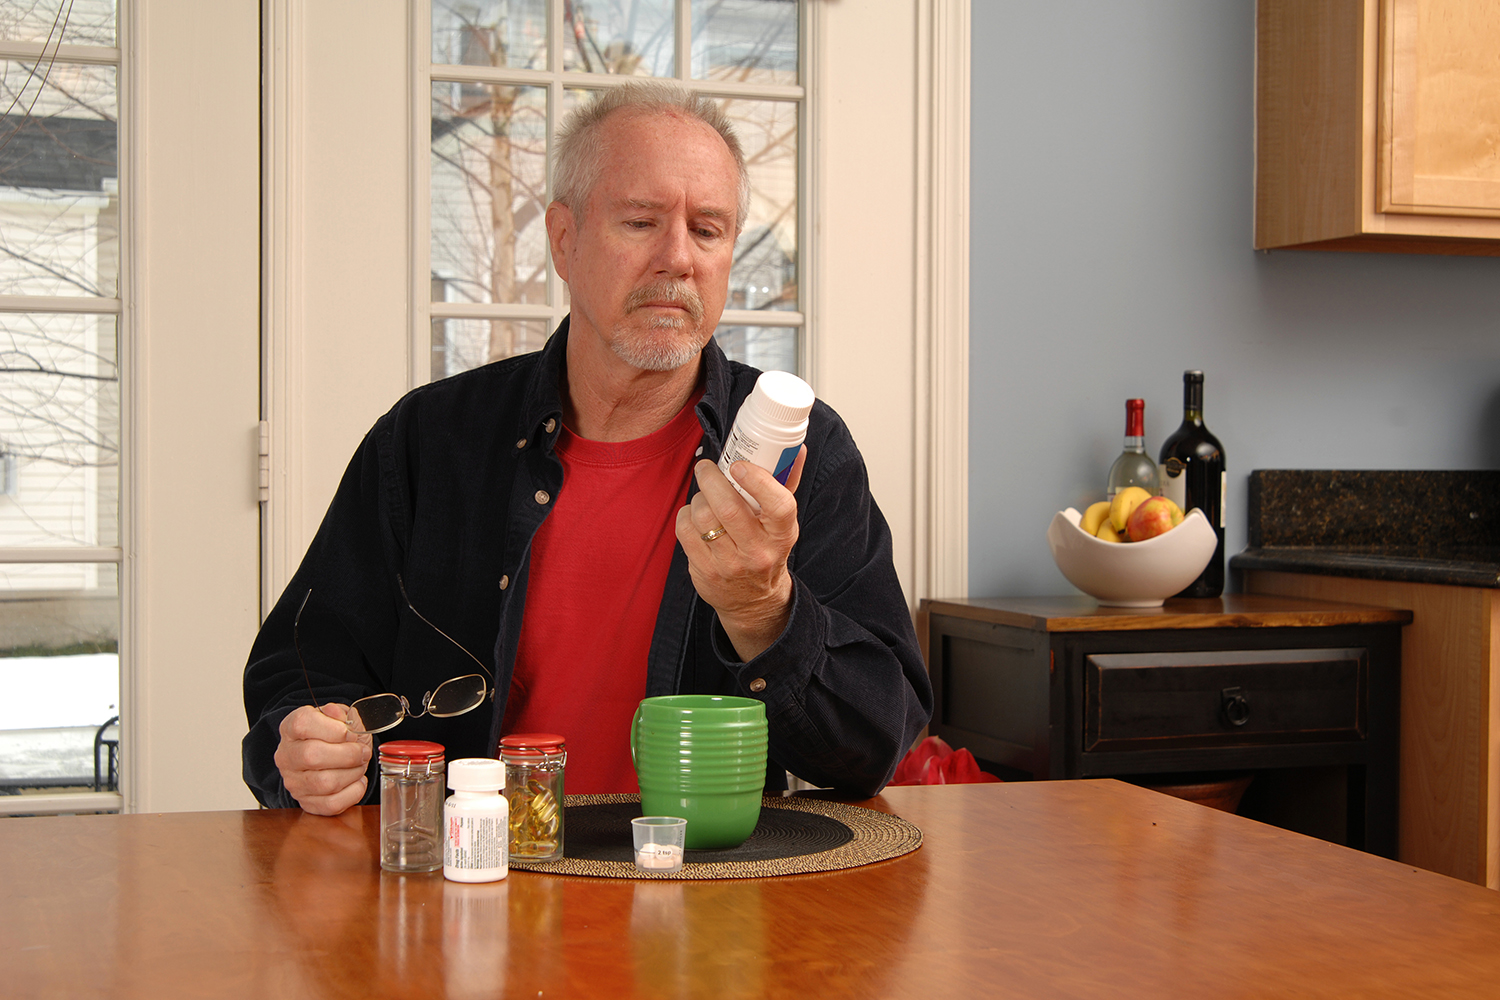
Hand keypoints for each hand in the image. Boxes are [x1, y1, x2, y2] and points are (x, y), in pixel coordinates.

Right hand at [274, 703, 372, 815]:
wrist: (328, 757)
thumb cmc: (335, 737)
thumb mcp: (340, 718)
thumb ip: (342, 714)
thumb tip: (340, 716)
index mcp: (291, 728)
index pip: (302, 724)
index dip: (333, 729)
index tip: (351, 733)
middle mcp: (287, 756)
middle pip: (312, 756)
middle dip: (348, 754)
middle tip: (362, 752)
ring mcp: (294, 782)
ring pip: (325, 783)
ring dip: (353, 773)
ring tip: (359, 765)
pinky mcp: (307, 803)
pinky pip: (332, 804)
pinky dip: (353, 792)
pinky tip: (356, 781)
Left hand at [675, 447, 805, 661]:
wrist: (754, 601)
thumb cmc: (768, 549)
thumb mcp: (783, 522)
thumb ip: (786, 483)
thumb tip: (797, 448)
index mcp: (782, 534)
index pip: (778, 506)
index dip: (757, 481)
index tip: (739, 465)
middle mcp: (758, 552)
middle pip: (729, 508)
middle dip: (711, 479)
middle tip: (706, 467)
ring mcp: (729, 565)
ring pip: (703, 517)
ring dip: (698, 497)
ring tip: (704, 496)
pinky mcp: (704, 572)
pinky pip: (685, 531)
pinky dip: (686, 515)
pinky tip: (694, 516)